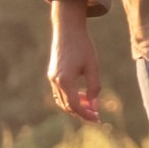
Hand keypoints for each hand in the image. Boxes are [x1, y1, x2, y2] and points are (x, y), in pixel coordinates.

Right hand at [46, 0, 102, 121]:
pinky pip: (59, 92)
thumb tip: (95, 106)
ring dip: (75, 105)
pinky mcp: (52, 73)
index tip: (97, 118)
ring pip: (62, 100)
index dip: (86, 114)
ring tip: (90, 103)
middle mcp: (55, 81)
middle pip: (67, 106)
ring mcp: (51, 77)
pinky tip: (81, 93)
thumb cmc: (83, 46)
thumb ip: (94, 87)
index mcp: (65, 80)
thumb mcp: (92, 67)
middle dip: (81, 112)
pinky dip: (69, 96)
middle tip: (96, 114)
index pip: (75, 106)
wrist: (68, 29)